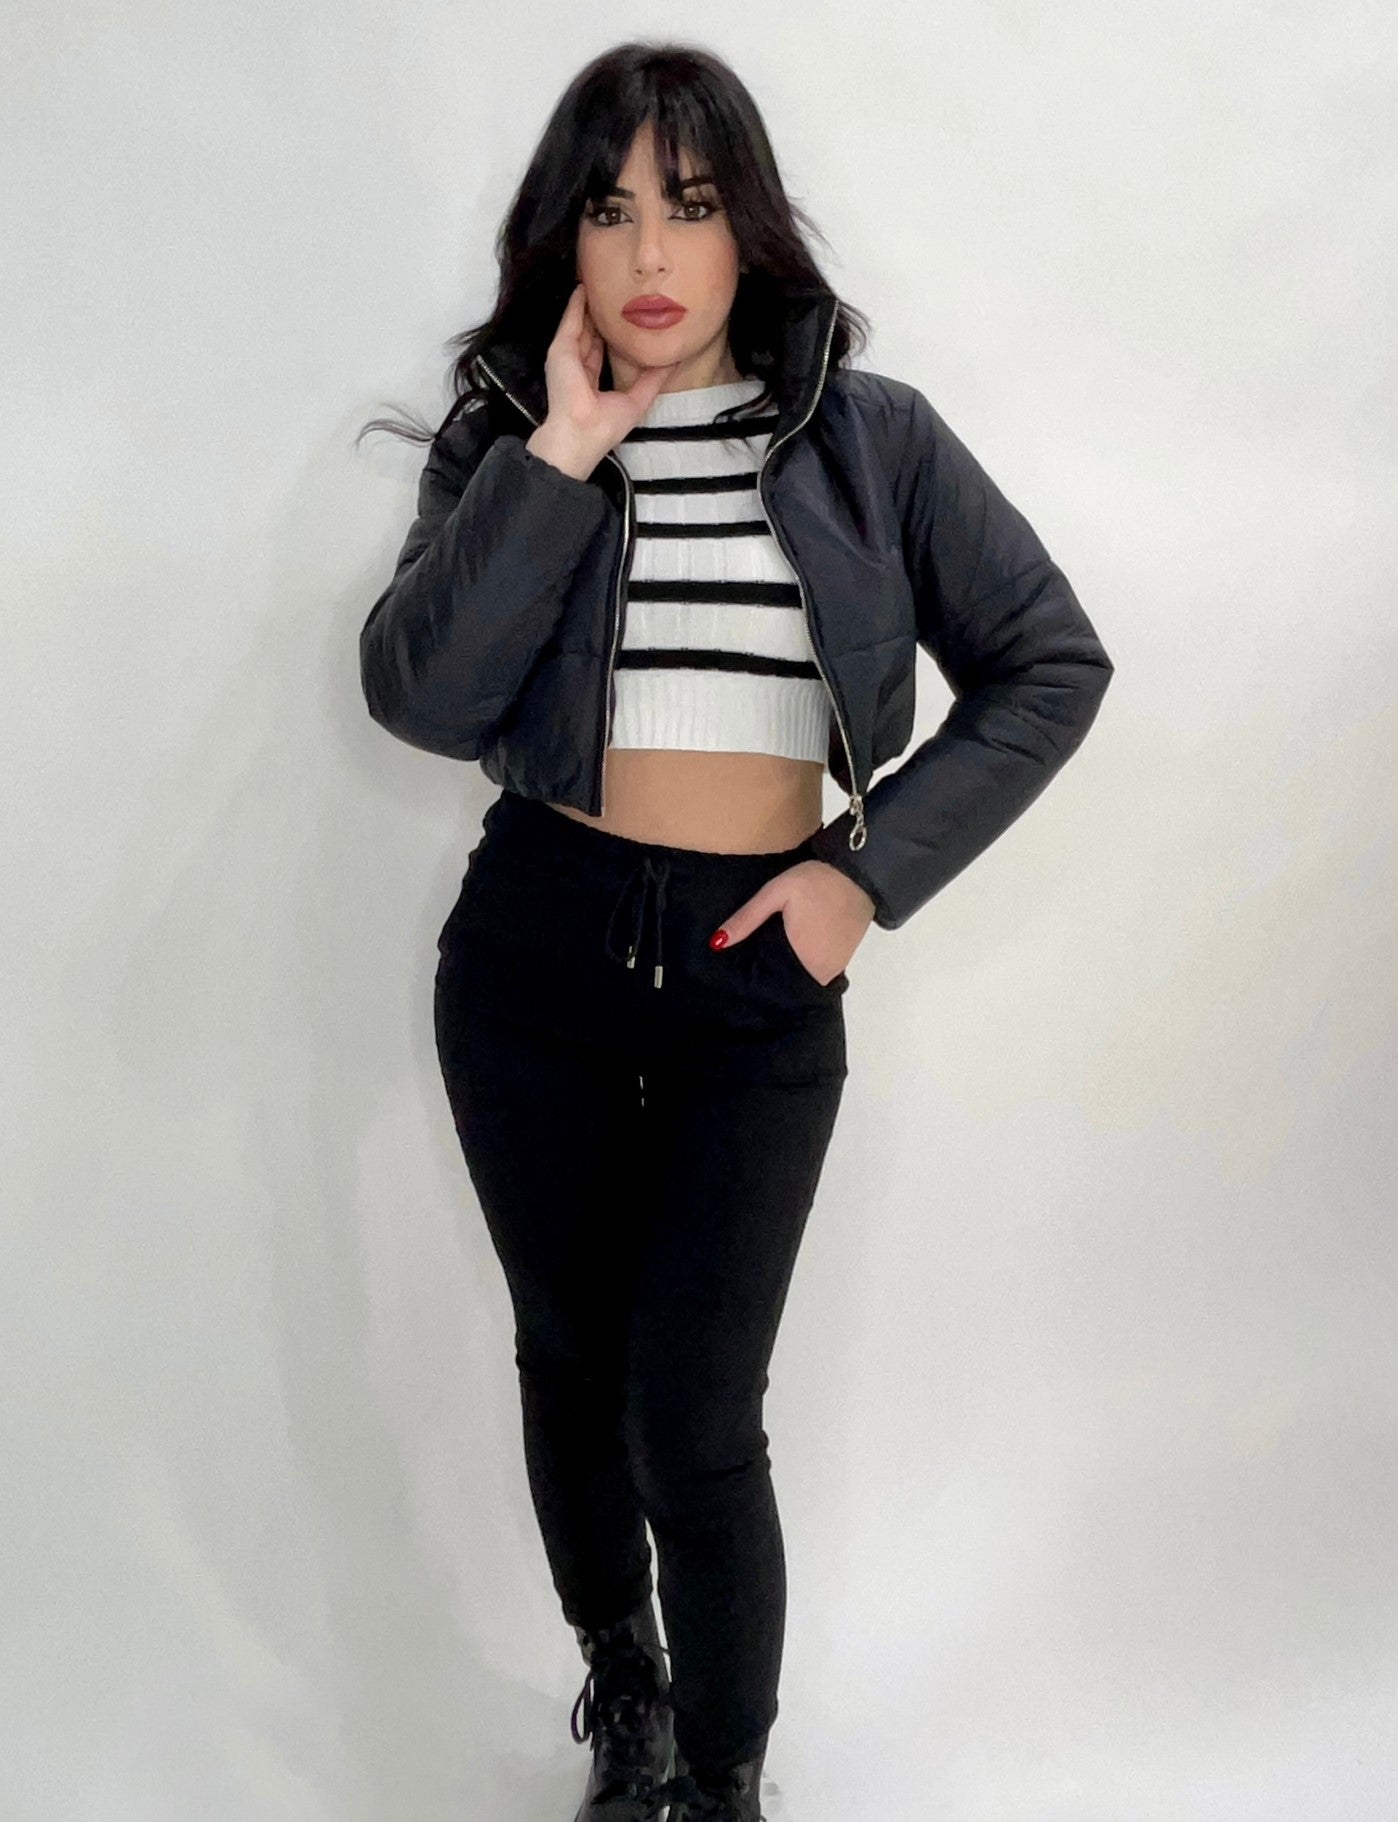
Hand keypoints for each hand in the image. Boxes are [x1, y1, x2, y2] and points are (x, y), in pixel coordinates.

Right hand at [538, 282, 680, 465]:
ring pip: (579, 325)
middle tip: (609, 295)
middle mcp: (577, 368)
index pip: (600, 353)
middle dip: (598, 318)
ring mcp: (567, 358)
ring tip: (595, 284)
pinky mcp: (560, 349)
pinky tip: (582, 288)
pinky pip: (570, 320)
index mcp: (591, 382)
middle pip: (589, 336)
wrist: (582, 432)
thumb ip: (652, 380)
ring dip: (587, 307)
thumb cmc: (605, 425)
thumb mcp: (637, 399)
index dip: (610, 336)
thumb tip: (672, 363)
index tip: (621, 320)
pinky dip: (575, 305)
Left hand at [710, 860, 875, 986]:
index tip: (737, 974)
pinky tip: (792, 948)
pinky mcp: (844, 958)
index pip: (771, 984)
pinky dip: (803, 962)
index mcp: (802, 960)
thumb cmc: (817, 882)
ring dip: (787, 970)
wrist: (862, 873)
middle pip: (787, 984)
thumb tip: (717, 944)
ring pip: (803, 978)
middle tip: (749, 961)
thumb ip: (748, 919)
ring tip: (768, 954)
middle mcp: (821, 972)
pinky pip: (817, 969)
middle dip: (769, 976)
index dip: (753, 980)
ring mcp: (835, 967)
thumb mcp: (776, 892)